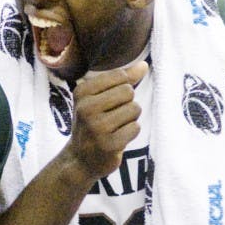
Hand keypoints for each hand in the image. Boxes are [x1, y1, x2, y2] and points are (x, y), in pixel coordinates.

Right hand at [67, 61, 148, 181]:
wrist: (81, 159)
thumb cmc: (93, 124)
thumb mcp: (100, 98)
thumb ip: (123, 80)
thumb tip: (144, 65)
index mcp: (82, 92)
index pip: (120, 76)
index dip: (123, 88)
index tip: (110, 102)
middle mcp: (86, 108)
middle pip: (128, 91)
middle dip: (127, 104)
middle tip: (114, 117)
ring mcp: (97, 127)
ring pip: (134, 109)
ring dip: (130, 119)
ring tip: (116, 128)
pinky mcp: (108, 145)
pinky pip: (135, 128)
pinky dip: (131, 133)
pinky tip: (118, 138)